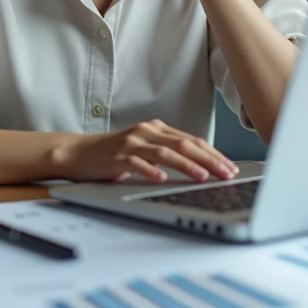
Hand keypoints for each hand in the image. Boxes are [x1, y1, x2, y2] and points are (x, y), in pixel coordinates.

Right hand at [55, 119, 239, 182]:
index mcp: (156, 129)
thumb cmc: (114, 155)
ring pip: (165, 152)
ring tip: (203, 176)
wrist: (77, 153)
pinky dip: (151, 170)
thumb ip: (168, 154)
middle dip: (209, 159)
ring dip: (187, 165)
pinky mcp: (117, 156)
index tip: (230, 166)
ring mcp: (131, 143)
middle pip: (184, 144)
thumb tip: (202, 167)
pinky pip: (137, 163)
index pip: (192, 140)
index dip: (213, 153)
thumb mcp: (145, 150)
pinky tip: (162, 179)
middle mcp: (146, 132)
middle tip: (226, 173)